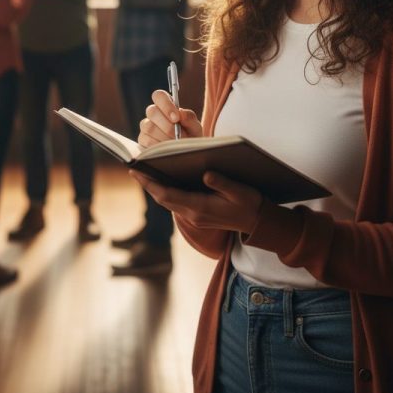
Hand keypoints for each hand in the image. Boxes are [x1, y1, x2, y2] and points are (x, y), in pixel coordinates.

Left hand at [130, 170, 262, 234]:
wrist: (258, 223)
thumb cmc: (250, 204)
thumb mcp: (240, 191)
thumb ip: (223, 183)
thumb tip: (206, 174)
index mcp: (200, 207)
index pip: (168, 194)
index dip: (150, 183)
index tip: (136, 172)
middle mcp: (194, 214)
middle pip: (163, 199)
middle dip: (147, 185)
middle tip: (133, 169)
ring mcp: (195, 217)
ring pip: (168, 202)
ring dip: (155, 189)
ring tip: (144, 173)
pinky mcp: (198, 215)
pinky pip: (176, 203)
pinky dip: (166, 192)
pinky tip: (164, 181)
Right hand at [138, 89, 202, 146]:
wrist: (187, 152)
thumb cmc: (190, 136)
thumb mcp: (195, 127)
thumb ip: (189, 118)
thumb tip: (181, 112)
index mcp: (166, 105)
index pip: (159, 95)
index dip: (166, 105)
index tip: (176, 118)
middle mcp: (154, 114)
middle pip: (152, 111)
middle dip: (167, 125)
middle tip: (178, 135)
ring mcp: (146, 126)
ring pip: (149, 127)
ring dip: (164, 137)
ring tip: (175, 144)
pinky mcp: (142, 140)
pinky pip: (147, 140)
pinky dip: (159, 146)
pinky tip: (167, 149)